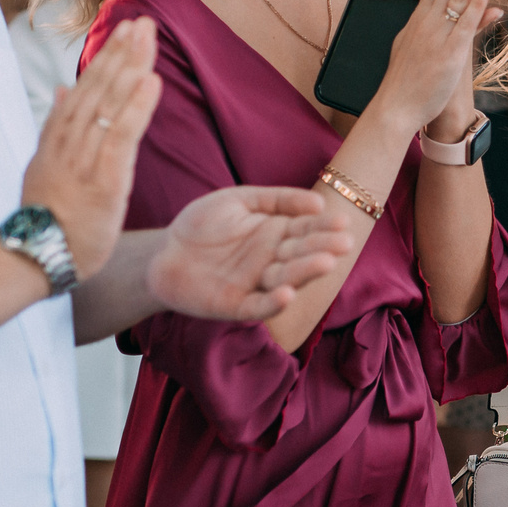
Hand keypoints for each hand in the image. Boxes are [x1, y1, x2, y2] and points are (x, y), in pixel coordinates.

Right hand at [22, 17, 162, 281]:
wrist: (35, 257)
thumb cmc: (47, 218)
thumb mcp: (43, 166)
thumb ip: (55, 126)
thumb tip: (61, 89)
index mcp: (55, 140)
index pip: (83, 90)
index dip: (104, 60)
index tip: (123, 32)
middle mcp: (68, 143)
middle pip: (95, 89)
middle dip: (119, 53)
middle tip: (141, 22)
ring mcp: (83, 160)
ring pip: (107, 105)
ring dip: (129, 68)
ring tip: (147, 38)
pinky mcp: (103, 181)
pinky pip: (121, 136)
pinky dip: (136, 107)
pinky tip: (151, 82)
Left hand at [143, 186, 356, 321]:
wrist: (162, 252)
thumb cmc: (201, 224)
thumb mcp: (240, 199)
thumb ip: (277, 199)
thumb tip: (319, 203)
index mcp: (276, 234)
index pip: (305, 230)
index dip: (324, 228)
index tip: (343, 222)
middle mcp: (271, 261)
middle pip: (300, 254)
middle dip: (322, 249)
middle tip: (344, 243)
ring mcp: (255, 284)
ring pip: (285, 279)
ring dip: (305, 273)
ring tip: (326, 263)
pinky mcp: (236, 306)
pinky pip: (258, 307)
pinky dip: (273, 304)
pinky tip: (287, 294)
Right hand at [359, 0, 504, 133]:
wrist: (394, 108)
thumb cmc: (404, 83)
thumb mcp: (410, 46)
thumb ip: (426, 28)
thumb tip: (434, 15)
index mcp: (417, 17)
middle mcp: (426, 20)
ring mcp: (437, 35)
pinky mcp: (449, 53)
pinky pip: (464, 23)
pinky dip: (475, 3)